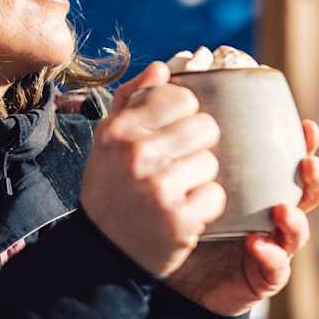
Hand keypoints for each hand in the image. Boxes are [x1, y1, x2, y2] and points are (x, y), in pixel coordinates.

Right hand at [80, 61, 224, 276]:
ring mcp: (158, 188)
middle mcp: (136, 155)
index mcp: (118, 130)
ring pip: (212, 162)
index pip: (179, 97)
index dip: (183, 115)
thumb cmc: (111, 188)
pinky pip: (216, 196)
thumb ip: (132, 99)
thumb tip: (162, 68)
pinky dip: (205, 207)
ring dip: (201, 179)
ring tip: (177, 192)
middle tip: (177, 166)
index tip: (170, 135)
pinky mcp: (178, 220)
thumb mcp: (108, 142)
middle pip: (205, 126)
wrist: (102, 251)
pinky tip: (182, 213)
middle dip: (198, 146)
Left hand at [164, 119, 318, 315]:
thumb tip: (161, 77)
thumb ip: (171, 137)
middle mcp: (269, 215)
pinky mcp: (260, 278)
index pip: (287, 161)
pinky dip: (270, 256)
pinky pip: (274, 269)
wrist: (160, 274)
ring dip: (296, 220)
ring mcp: (270, 247)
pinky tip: (257, 244)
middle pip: (306, 193)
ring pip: (298, 232)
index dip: (304, 144)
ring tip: (284, 210)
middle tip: (307, 163)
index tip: (304, 125)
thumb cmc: (169, 219)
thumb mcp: (171, 178)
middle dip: (314, 177)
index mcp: (255, 188)